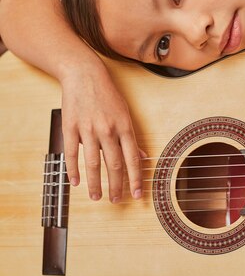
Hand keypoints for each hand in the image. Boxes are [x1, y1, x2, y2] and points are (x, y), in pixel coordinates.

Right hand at [61, 61, 145, 202]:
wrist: (84, 74)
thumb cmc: (107, 94)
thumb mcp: (125, 113)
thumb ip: (132, 137)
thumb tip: (142, 157)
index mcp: (124, 126)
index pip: (132, 159)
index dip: (136, 179)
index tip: (137, 194)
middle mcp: (107, 130)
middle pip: (113, 165)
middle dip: (116, 186)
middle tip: (116, 201)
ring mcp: (88, 129)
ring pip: (93, 163)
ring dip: (95, 183)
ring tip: (97, 197)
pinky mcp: (70, 127)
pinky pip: (72, 153)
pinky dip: (74, 170)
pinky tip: (75, 182)